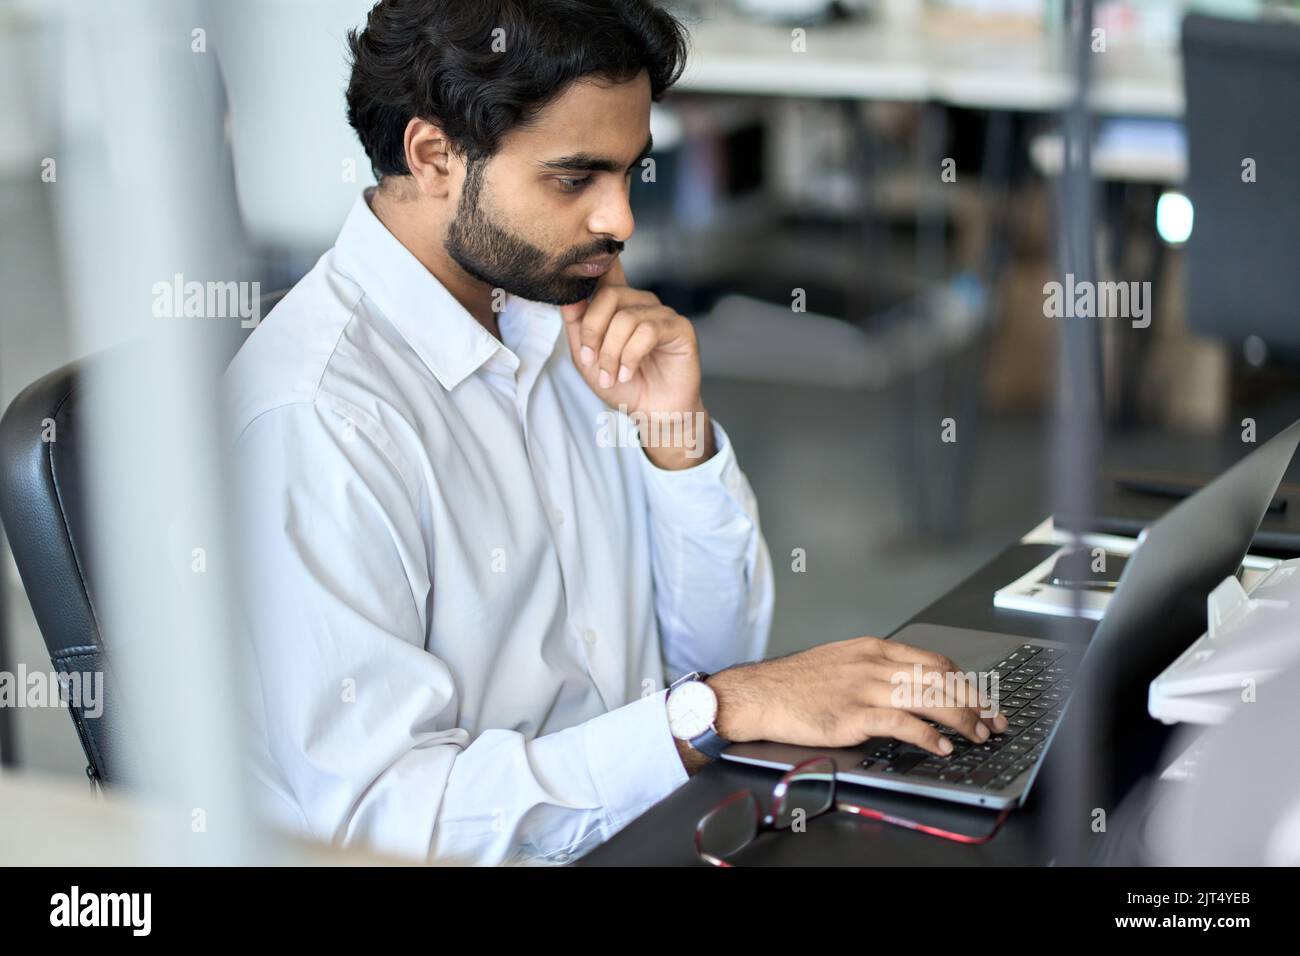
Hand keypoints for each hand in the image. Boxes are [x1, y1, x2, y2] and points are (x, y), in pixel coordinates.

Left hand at [559, 258, 712, 468]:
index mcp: (619, 304)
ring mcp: (662, 313)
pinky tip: (628, 373)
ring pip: (627, 318)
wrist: (651, 413)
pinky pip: (648, 331)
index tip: (576, 273)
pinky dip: (631, 356)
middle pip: (609, 294)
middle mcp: (641, 303)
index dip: (593, 266)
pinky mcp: (679, 327)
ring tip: (611, 376)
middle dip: (593, 331)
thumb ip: (576, 325)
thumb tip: (567, 295)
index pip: (606, 271)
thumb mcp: (586, 357)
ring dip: (611, 353)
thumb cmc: (623, 385)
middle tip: (590, 360)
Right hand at [706, 636, 1008, 756]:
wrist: (759, 693)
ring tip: (977, 735)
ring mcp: (863, 688)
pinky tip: (941, 746)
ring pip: (927, 698)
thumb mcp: (841, 661)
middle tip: (993, 719)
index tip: (982, 697)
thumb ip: (874, 668)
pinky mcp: (853, 715)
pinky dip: (928, 736)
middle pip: (938, 679)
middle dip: (973, 701)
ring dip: (960, 719)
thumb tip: (910, 686)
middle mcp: (872, 664)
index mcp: (872, 648)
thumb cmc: (795, 682)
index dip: (964, 681)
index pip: (933, 661)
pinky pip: (902, 723)